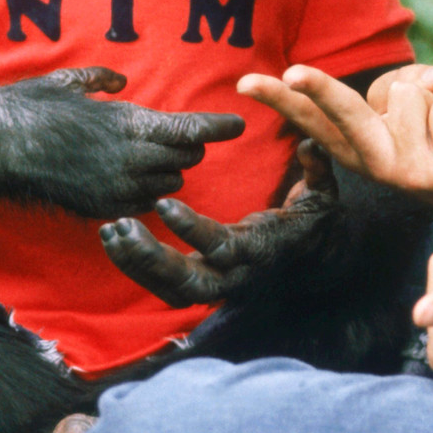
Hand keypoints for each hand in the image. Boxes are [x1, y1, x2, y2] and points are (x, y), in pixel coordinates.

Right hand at [0, 67, 245, 218]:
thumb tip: (120, 81)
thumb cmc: (32, 106)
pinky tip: (131, 180)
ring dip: (168, 171)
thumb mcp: (70, 81)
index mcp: (129, 123)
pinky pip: (144, 204)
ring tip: (150, 158)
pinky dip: (147, 192)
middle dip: (188, 147)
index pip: (191, 130)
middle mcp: (129, 158)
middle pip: (187, 159)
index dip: (219, 126)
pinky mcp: (103, 209)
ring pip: (170, 184)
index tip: (237, 123)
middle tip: (180, 138)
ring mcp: (116, 188)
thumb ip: (101, 80)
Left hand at [99, 141, 338, 305]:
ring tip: (110, 232)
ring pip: (170, 289)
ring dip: (136, 264)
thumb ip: (317, 169)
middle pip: (187, 282)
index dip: (191, 229)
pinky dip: (136, 268)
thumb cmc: (312, 224)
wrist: (314, 265)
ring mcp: (219, 287)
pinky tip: (114, 241)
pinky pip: (163, 287)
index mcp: (260, 252)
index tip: (163, 204)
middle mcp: (237, 277)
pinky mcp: (204, 286)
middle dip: (151, 258)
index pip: (221, 248)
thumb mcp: (323, 195)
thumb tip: (310, 143)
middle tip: (121, 227)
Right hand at [238, 64, 432, 220]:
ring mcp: (410, 172)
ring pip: (408, 94)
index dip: (278, 98)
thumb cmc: (423, 132)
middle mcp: (372, 161)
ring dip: (427, 99)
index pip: (308, 115)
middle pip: (344, 110)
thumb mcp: (404, 103)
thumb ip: (408, 79)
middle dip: (318, 88)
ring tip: (432, 128)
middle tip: (293, 73)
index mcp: (350, 144)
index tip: (247, 83)